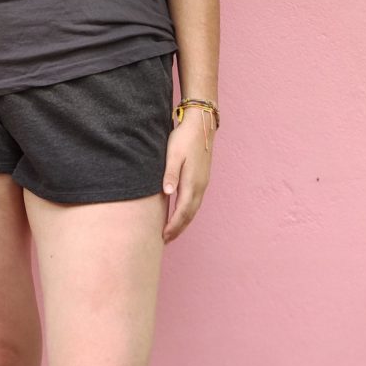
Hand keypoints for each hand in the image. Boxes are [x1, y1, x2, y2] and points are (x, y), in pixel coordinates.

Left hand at [161, 109, 214, 242]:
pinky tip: (181, 211)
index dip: (173, 226)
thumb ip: (170, 174)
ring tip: (172, 231)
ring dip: (183, 221)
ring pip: (193, 208)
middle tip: (165, 240)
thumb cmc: (184, 138)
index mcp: (192, 183)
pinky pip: (195, 201)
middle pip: (189, 214)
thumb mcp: (173, 155)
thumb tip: (168, 194)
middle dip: (178, 228)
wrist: (200, 125)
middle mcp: (200, 186)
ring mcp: (202, 182)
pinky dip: (187, 211)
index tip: (163, 237)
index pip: (182, 212)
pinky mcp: (201, 177)